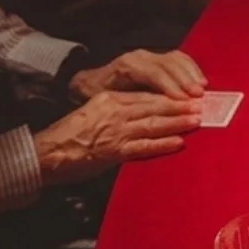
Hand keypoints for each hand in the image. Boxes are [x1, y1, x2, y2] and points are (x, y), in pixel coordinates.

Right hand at [34, 91, 201, 185]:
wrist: (47, 152)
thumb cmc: (69, 135)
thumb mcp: (94, 114)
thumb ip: (118, 113)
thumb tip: (142, 117)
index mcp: (110, 99)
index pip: (146, 96)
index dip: (169, 97)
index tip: (188, 97)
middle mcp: (116, 111)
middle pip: (154, 107)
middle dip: (180, 107)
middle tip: (202, 107)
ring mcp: (116, 131)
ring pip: (153, 124)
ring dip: (177, 123)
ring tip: (197, 121)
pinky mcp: (114, 150)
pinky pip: (144, 146)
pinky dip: (163, 144)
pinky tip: (179, 143)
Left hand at [69, 49, 206, 100]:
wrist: (91, 82)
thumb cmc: (100, 96)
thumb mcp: (108, 102)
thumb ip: (128, 105)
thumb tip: (148, 115)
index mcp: (127, 66)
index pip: (154, 73)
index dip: (171, 86)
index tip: (184, 100)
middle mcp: (140, 57)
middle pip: (168, 65)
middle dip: (186, 81)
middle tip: (200, 96)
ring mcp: (150, 55)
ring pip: (176, 59)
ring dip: (192, 74)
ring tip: (203, 90)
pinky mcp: (158, 57)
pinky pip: (179, 58)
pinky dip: (192, 69)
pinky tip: (200, 81)